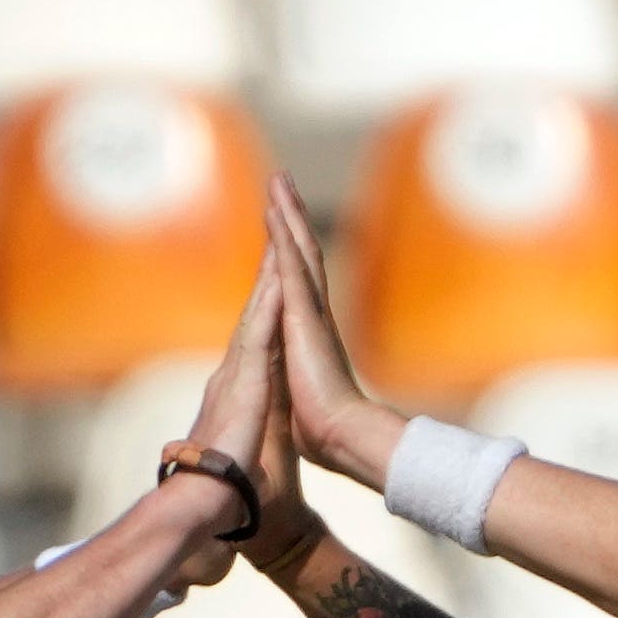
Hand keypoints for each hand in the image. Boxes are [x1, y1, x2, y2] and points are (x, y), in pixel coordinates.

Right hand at [165, 248, 286, 591]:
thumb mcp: (247, 457)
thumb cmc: (231, 493)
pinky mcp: (244, 384)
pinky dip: (268, 305)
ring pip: (256, 314)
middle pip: (254, 314)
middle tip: (276, 225)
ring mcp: (237, 376)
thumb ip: (244, 443)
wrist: (213, 509)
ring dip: (268, 273)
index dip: (267, 302)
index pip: (257, 338)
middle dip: (266, 270)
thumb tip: (240, 450)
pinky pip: (259, 335)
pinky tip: (279, 276)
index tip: (279, 269)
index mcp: (238, 391)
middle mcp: (233, 376)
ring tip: (279, 232)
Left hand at [262, 172, 415, 491]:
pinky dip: (284, 236)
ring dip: (288, 214)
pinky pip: (291, 266)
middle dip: (291, 218)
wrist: (341, 435)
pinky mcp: (304, 316)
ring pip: (299, 251)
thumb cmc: (323, 431)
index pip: (297, 284)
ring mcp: (310, 313)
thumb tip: (299, 405)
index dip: (290, 252)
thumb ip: (298, 391)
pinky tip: (276, 211)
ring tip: (278, 181)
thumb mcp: (299, 402)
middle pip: (301, 255)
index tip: (283, 225)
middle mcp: (313, 316)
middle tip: (282, 184)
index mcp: (309, 335)